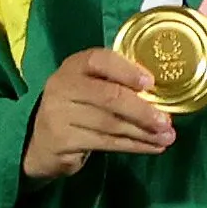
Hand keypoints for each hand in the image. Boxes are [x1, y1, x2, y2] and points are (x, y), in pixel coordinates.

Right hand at [26, 41, 179, 176]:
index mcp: (74, 66)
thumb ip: (117, 83)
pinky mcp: (61, 140)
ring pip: (110, 123)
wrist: (39, 141)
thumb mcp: (91, 87)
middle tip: (167, 121)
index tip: (151, 83)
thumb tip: (161, 94)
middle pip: (109, 96)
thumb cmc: (78, 108)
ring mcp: (58, 114)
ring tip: (167, 137)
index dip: (127, 71)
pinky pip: (105, 143)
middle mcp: (62, 86)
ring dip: (143, 132)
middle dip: (142, 110)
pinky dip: (133, 145)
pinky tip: (152, 147)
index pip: (99, 60)